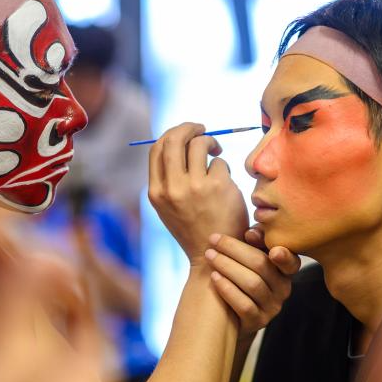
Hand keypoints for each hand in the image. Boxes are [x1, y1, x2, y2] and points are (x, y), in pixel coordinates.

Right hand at [147, 123, 247, 263]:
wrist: (212, 255)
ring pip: (200, 144)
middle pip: (174, 138)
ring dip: (210, 144)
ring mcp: (195, 187)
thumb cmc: (193, 226)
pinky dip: (224, 168)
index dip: (172, 134)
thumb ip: (169, 177)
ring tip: (217, 156)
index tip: (185, 133)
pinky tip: (225, 186)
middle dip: (190, 127)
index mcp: (156, 192)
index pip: (157, 148)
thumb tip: (178, 140)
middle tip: (202, 129)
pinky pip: (220, 162)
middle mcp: (172, 188)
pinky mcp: (218, 187)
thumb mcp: (169, 205)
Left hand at [203, 230, 299, 333]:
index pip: (290, 261)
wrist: (230, 311)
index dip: (283, 256)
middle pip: (262, 266)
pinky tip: (213, 277)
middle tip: (213, 240)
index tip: (272, 249)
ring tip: (210, 256)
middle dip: (235, 249)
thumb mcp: (249, 253)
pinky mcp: (258, 322)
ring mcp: (272, 307)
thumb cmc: (240, 271)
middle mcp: (283, 289)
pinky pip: (245, 305)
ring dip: (228, 267)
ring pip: (253, 284)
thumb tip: (250, 234)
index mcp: (285, 269)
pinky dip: (228, 289)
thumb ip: (255, 239)